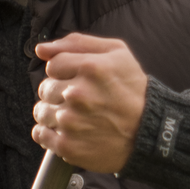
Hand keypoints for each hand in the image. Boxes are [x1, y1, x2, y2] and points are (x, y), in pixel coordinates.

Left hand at [34, 35, 147, 173]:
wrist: (149, 132)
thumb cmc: (133, 90)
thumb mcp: (116, 53)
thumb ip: (77, 43)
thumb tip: (41, 49)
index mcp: (89, 68)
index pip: (52, 65)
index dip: (64, 72)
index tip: (78, 81)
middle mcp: (77, 94)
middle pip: (45, 88)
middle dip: (58, 92)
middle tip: (78, 100)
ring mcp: (71, 121)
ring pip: (41, 111)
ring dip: (52, 113)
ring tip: (74, 117)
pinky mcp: (67, 145)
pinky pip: (40, 134)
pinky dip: (48, 133)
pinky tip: (67, 131)